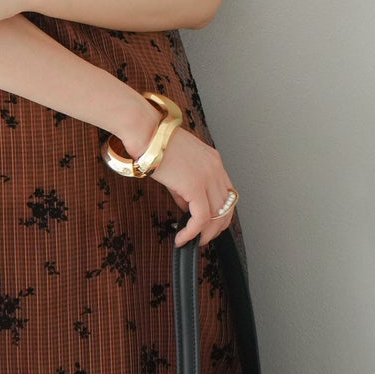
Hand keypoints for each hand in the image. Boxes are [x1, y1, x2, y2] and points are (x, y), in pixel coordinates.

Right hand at [121, 105, 237, 247]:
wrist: (146, 132)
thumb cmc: (156, 144)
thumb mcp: (178, 167)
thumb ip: (186, 189)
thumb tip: (187, 209)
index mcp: (214, 161)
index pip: (228, 195)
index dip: (221, 215)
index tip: (210, 226)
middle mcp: (215, 168)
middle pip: (227, 208)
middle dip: (216, 229)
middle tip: (202, 238)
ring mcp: (207, 177)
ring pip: (216, 217)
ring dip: (205, 234)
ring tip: (191, 240)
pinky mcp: (195, 186)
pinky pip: (201, 218)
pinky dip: (192, 232)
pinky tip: (182, 237)